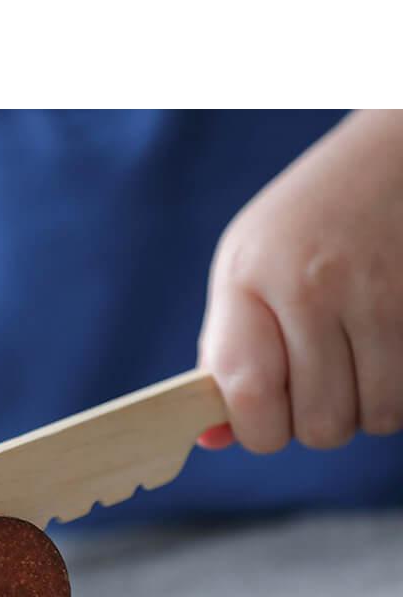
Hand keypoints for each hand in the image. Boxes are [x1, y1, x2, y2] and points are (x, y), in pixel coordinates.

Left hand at [197, 109, 402, 452]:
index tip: (262, 422)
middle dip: (313, 423)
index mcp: (251, 279)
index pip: (249, 392)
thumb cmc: (300, 226)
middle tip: (312, 389)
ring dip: (362, 410)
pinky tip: (383, 356)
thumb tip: (211, 440)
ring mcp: (383, 295)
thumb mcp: (242, 271)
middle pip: (319, 423)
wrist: (393, 156)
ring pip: (375, 417)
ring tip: (350, 368)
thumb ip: (223, 354)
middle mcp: (316, 287)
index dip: (257, 430)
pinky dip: (397, 393)